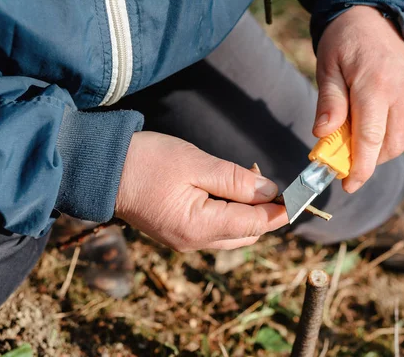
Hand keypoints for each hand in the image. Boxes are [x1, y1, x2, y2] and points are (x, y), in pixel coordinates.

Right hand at [115, 132, 287, 250]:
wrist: (102, 169)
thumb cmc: (146, 162)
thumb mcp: (197, 164)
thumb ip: (236, 181)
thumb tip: (271, 194)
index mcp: (199, 228)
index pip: (255, 225)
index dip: (281, 211)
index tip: (301, 197)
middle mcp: (194, 242)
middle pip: (247, 234)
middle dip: (264, 210)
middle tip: (262, 178)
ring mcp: (185, 240)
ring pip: (232, 233)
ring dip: (247, 211)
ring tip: (244, 178)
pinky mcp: (178, 231)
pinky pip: (215, 228)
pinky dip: (229, 211)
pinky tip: (225, 187)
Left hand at [314, 6, 403, 192]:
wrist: (372, 16)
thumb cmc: (343, 43)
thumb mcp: (327, 68)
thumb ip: (329, 103)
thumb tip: (322, 136)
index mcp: (375, 85)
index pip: (370, 138)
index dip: (359, 168)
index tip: (348, 186)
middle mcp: (401, 91)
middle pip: (390, 145)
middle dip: (368, 162)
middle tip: (346, 163)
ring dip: (384, 153)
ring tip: (361, 145)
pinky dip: (401, 141)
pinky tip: (382, 135)